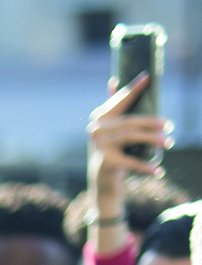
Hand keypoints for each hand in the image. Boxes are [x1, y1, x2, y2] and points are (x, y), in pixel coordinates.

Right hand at [87, 74, 172, 253]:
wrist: (102, 187)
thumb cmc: (111, 155)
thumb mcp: (111, 132)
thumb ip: (113, 108)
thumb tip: (114, 81)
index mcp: (98, 120)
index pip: (119, 101)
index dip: (132, 89)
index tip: (147, 77)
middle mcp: (95, 131)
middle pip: (129, 121)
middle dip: (151, 122)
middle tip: (168, 125)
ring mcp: (99, 147)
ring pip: (131, 136)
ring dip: (153, 140)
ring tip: (169, 143)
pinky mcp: (106, 163)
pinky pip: (131, 162)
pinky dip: (146, 167)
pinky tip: (158, 171)